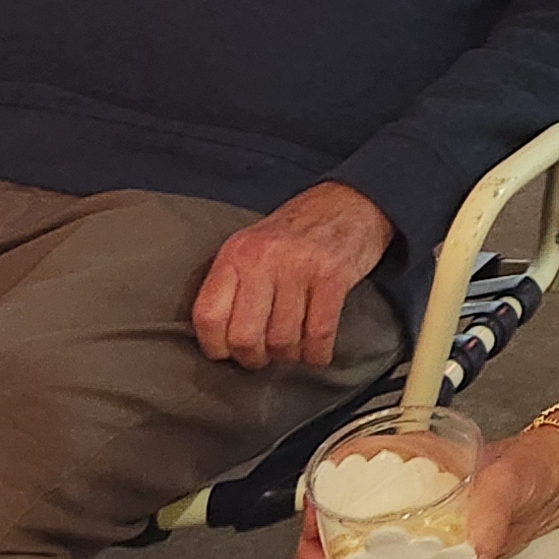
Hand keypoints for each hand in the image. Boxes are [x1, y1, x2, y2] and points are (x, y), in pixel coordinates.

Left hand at [192, 180, 391, 368]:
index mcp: (236, 253)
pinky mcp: (333, 274)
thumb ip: (234, 283)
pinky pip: (318, 333)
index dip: (215, 347)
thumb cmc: (297, 231)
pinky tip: (317, 353)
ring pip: (283, 340)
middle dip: (255, 358)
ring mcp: (299, 265)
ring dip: (289, 356)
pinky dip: (317, 354)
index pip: (207, 316)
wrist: (350, 200)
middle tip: (264, 358)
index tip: (228, 354)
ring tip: (293, 351)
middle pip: (244, 336)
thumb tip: (220, 339)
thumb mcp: (252, 245)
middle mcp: (263, 258)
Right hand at [301, 428, 557, 558]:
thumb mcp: (506, 484)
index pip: (342, 470)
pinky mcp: (421, 554)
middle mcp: (397, 492)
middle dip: (315, 554)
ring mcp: (406, 525)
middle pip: (335, 518)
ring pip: (348, 550)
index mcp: (407, 459)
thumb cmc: (529, 467)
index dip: (316, 500)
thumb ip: (490, 522)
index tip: (313, 534)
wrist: (557, 485)